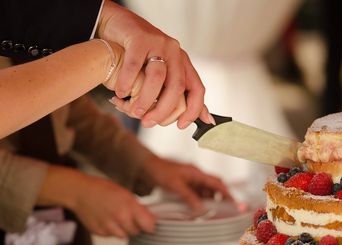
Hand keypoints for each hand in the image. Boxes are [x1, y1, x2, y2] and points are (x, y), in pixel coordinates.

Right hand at [37, 166, 154, 237]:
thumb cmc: (102, 189)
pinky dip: (112, 230)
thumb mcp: (125, 192)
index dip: (150, 224)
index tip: (150, 221)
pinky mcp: (100, 232)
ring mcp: (109, 226)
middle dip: (136, 225)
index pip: (149, 224)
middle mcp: (120, 217)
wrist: (80, 192)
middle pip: (137, 231)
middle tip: (131, 216)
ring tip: (118, 217)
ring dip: (124, 229)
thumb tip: (148, 216)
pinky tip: (108, 219)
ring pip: (124, 235)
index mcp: (129, 205)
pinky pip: (111, 235)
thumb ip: (136, 206)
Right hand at [98, 1, 213, 128]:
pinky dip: (127, 83)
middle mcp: (174, 52)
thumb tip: (204, 118)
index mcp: (182, 62)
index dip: (193, 110)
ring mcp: (158, 43)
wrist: (119, 23)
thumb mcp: (161, 71)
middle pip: (177, 87)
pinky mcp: (140, 38)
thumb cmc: (139, 54)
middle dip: (164, 110)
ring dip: (146, 100)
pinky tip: (120, 93)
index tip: (181, 126)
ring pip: (157, 78)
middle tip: (149, 122)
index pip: (197, 89)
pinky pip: (134, 66)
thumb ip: (177, 92)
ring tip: (135, 112)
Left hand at [141, 157, 233, 209]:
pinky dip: (199, 198)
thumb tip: (200, 207)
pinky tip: (197, 205)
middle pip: (214, 185)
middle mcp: (195, 175)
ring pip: (205, 189)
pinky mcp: (185, 183)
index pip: (217, 183)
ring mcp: (190, 179)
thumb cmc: (160, 170)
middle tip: (223, 207)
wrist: (147, 166)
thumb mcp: (175, 185)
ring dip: (208, 198)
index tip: (234, 202)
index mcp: (196, 172)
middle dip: (220, 196)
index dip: (227, 193)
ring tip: (208, 208)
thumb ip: (189, 196)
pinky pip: (196, 191)